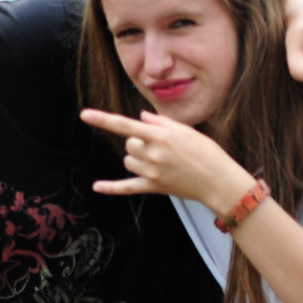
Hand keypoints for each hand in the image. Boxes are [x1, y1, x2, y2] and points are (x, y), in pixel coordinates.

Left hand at [81, 107, 254, 210]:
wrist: (218, 180)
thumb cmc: (206, 152)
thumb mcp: (186, 131)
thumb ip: (161, 122)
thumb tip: (140, 117)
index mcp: (161, 136)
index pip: (125, 125)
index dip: (103, 119)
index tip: (84, 115)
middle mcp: (153, 153)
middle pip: (128, 144)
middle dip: (138, 143)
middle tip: (160, 147)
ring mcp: (151, 171)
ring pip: (128, 161)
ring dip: (137, 159)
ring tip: (159, 161)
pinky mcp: (152, 187)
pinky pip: (126, 187)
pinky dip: (110, 188)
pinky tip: (96, 187)